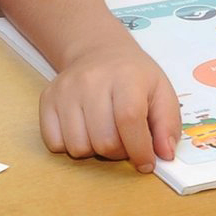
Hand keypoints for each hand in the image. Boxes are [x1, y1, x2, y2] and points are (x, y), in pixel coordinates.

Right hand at [39, 40, 179, 172]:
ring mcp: (65, 90)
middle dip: (118, 153)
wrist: (99, 52)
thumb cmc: (133, 77)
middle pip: (103, 140)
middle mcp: (91, 81)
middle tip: (124, 142)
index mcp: (125, 77)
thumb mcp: (161, 91)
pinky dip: (70, 146)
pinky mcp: (47, 99)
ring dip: (94, 151)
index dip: (139, 150)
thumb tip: (164, 155)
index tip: (146, 163)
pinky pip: (54, 143)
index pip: (129, 120)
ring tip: (104, 134)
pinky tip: (84, 131)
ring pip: (78, 146)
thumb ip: (168, 124)